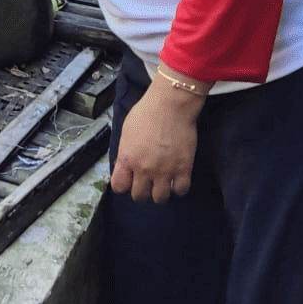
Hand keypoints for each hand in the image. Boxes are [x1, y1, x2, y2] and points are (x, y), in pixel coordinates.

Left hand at [110, 73, 205, 203]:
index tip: (128, 181)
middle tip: (147, 183)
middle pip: (139, 196)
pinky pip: (181, 190)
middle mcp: (144, 169)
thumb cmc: (147, 112)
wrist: (170, 105)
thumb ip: (126, 152)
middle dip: (142, 191)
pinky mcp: (183, 168)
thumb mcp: (126, 132)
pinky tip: (177, 179)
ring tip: (162, 183)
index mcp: (127, 158)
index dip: (123, 185)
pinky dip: (179, 187)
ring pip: (160, 198)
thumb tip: (125, 165)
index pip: (118, 187)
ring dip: (160, 192)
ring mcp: (165, 171)